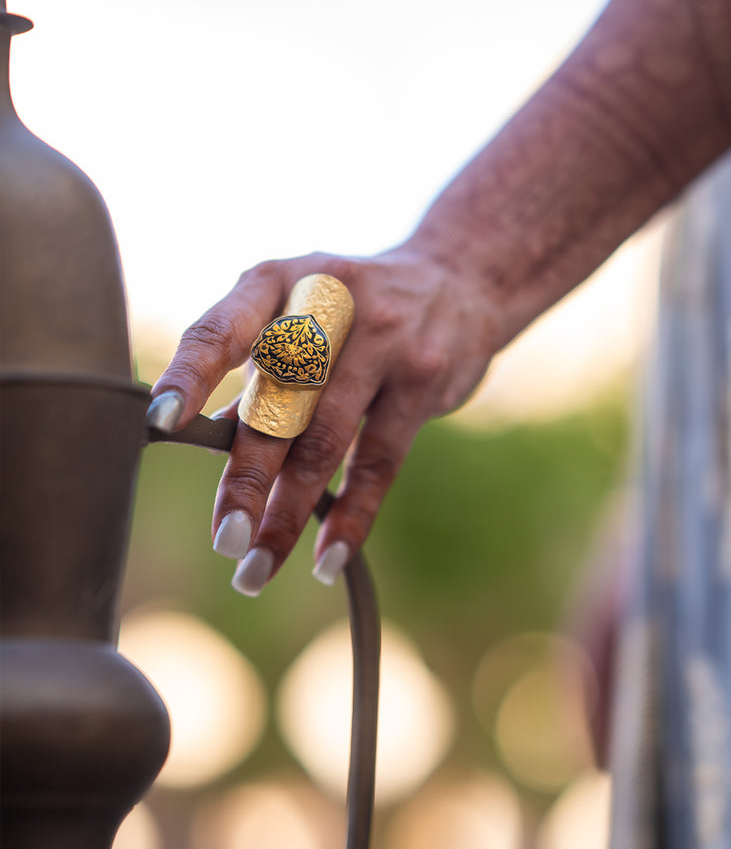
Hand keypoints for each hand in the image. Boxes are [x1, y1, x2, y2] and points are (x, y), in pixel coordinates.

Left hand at [147, 247, 501, 593]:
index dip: (189, 374)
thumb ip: (259, 371)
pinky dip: (352, 515)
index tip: (157, 423)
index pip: (222, 328)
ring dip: (288, 513)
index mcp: (278, 281)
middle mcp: (328, 301)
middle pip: (276, 400)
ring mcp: (382, 337)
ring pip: (325, 440)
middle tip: (224, 540)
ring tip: (257, 568)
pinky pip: (380, 460)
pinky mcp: (423, 377)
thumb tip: (212, 442)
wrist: (455, 280)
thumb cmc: (351, 310)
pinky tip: (326, 559)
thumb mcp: (299, 314)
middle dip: (246, 479)